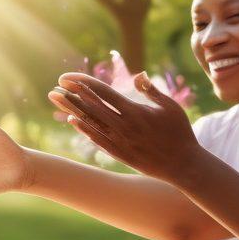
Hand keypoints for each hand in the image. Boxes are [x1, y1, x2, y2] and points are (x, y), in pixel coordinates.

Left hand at [48, 72, 201, 182]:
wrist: (182, 165)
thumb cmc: (180, 132)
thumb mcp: (170, 106)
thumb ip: (151, 90)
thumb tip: (139, 74)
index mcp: (135, 111)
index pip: (103, 92)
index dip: (83, 83)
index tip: (68, 77)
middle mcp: (123, 126)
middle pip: (91, 106)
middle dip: (72, 94)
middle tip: (56, 85)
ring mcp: (119, 141)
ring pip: (90, 122)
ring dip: (71, 109)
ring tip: (56, 99)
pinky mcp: (118, 154)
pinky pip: (96, 139)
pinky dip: (83, 129)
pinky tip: (71, 120)